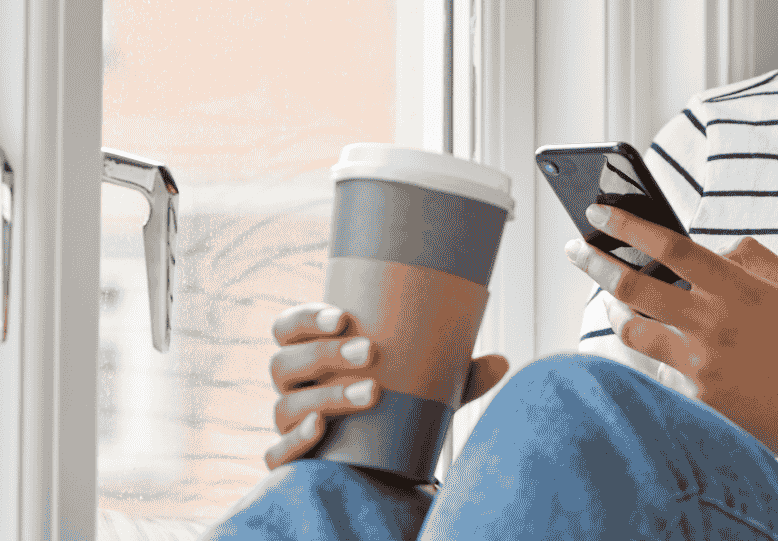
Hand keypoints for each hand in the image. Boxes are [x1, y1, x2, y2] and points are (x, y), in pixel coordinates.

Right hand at [264, 301, 510, 469]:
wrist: (381, 461)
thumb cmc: (396, 405)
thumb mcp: (426, 387)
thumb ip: (458, 374)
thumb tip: (502, 361)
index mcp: (312, 352)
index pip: (288, 327)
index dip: (307, 317)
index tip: (344, 316)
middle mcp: (292, 385)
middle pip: (285, 362)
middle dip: (326, 353)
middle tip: (371, 352)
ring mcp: (288, 422)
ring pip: (285, 406)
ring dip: (325, 396)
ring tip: (371, 393)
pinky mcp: (291, 460)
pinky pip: (276, 454)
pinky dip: (294, 442)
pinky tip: (322, 429)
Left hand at [563, 204, 777, 470]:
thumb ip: (751, 257)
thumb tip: (710, 247)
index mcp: (738, 288)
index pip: (669, 247)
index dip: (627, 226)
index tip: (598, 212)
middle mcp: (714, 324)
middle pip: (633, 287)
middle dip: (595, 262)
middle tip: (575, 250)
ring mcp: (702, 365)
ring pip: (632, 331)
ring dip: (616, 313)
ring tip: (613, 304)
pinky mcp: (697, 401)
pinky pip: (658, 371)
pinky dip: (658, 359)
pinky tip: (670, 357)